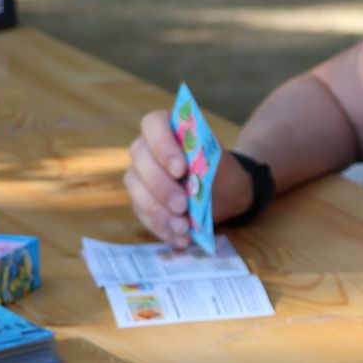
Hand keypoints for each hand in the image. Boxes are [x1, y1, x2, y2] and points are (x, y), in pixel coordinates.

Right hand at [124, 108, 251, 247]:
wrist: (225, 192)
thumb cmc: (221, 171)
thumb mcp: (222, 164)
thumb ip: (207, 162)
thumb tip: (194, 172)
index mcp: (167, 127)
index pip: (153, 124)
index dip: (163, 146)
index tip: (180, 169)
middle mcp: (147, 149)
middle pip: (140, 159)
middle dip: (161, 186)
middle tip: (182, 205)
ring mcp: (140, 176)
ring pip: (136, 190)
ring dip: (158, 212)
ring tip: (183, 227)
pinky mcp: (142, 202)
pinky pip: (144, 215)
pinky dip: (162, 228)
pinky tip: (180, 238)